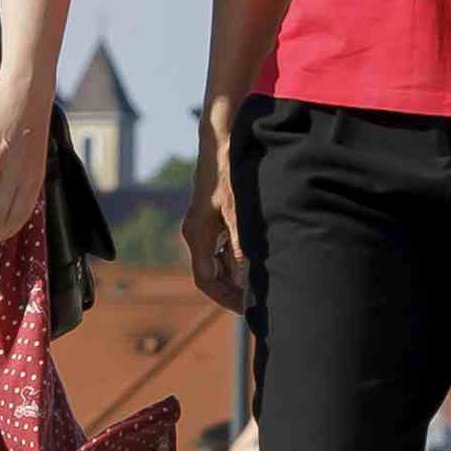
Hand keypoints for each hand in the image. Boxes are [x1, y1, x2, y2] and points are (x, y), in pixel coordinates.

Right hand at [185, 116, 244, 311]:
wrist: (221, 141)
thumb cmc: (228, 175)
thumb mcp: (237, 212)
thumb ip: (238, 246)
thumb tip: (244, 279)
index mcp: (197, 235)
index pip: (205, 280)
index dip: (224, 298)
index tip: (245, 308)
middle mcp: (195, 233)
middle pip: (208, 274)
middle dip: (229, 290)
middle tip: (253, 302)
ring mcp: (201, 225)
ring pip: (214, 261)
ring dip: (232, 275)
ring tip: (256, 285)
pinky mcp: (210, 217)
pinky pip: (218, 247)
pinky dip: (232, 259)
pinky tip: (251, 259)